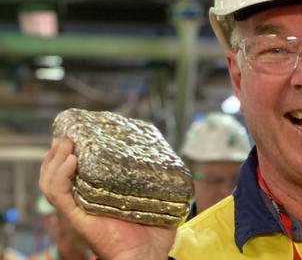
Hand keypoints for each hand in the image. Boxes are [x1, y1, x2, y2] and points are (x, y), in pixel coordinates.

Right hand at [39, 138, 175, 259]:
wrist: (148, 256)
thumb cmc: (154, 233)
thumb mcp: (156, 198)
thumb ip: (161, 179)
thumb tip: (171, 156)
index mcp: (97, 194)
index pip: (75, 171)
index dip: (71, 152)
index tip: (79, 132)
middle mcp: (83, 200)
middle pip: (56, 173)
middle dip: (58, 152)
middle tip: (69, 135)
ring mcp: (79, 208)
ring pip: (51, 182)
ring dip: (55, 160)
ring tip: (67, 144)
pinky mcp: (78, 217)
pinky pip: (59, 195)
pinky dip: (60, 176)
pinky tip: (72, 161)